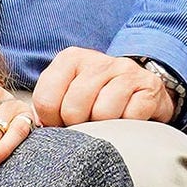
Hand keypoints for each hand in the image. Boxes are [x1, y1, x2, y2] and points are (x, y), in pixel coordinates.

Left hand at [32, 47, 173, 126]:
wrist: (139, 87)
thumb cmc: (95, 95)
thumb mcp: (66, 92)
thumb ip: (47, 105)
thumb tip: (37, 127)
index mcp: (70, 59)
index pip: (45, 100)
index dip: (51, 120)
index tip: (60, 122)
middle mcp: (98, 60)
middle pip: (73, 108)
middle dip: (76, 125)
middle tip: (85, 124)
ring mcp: (126, 71)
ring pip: (102, 113)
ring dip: (102, 127)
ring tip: (105, 121)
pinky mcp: (149, 86)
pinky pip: (131, 117)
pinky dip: (127, 127)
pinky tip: (126, 119)